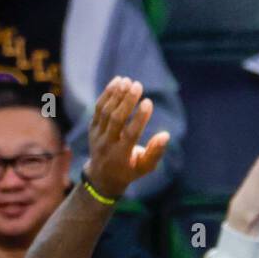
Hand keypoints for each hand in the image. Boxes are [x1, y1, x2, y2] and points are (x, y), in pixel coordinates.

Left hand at [84, 77, 169, 198]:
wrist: (102, 176)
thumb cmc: (130, 170)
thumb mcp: (145, 167)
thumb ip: (155, 152)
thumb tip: (165, 135)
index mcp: (121, 155)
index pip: (130, 134)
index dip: (140, 118)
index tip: (149, 102)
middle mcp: (107, 144)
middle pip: (115, 120)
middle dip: (127, 102)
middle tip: (138, 85)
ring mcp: (97, 135)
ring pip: (105, 112)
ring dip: (116, 95)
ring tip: (128, 81)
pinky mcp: (92, 127)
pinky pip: (98, 108)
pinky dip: (106, 94)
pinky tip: (117, 82)